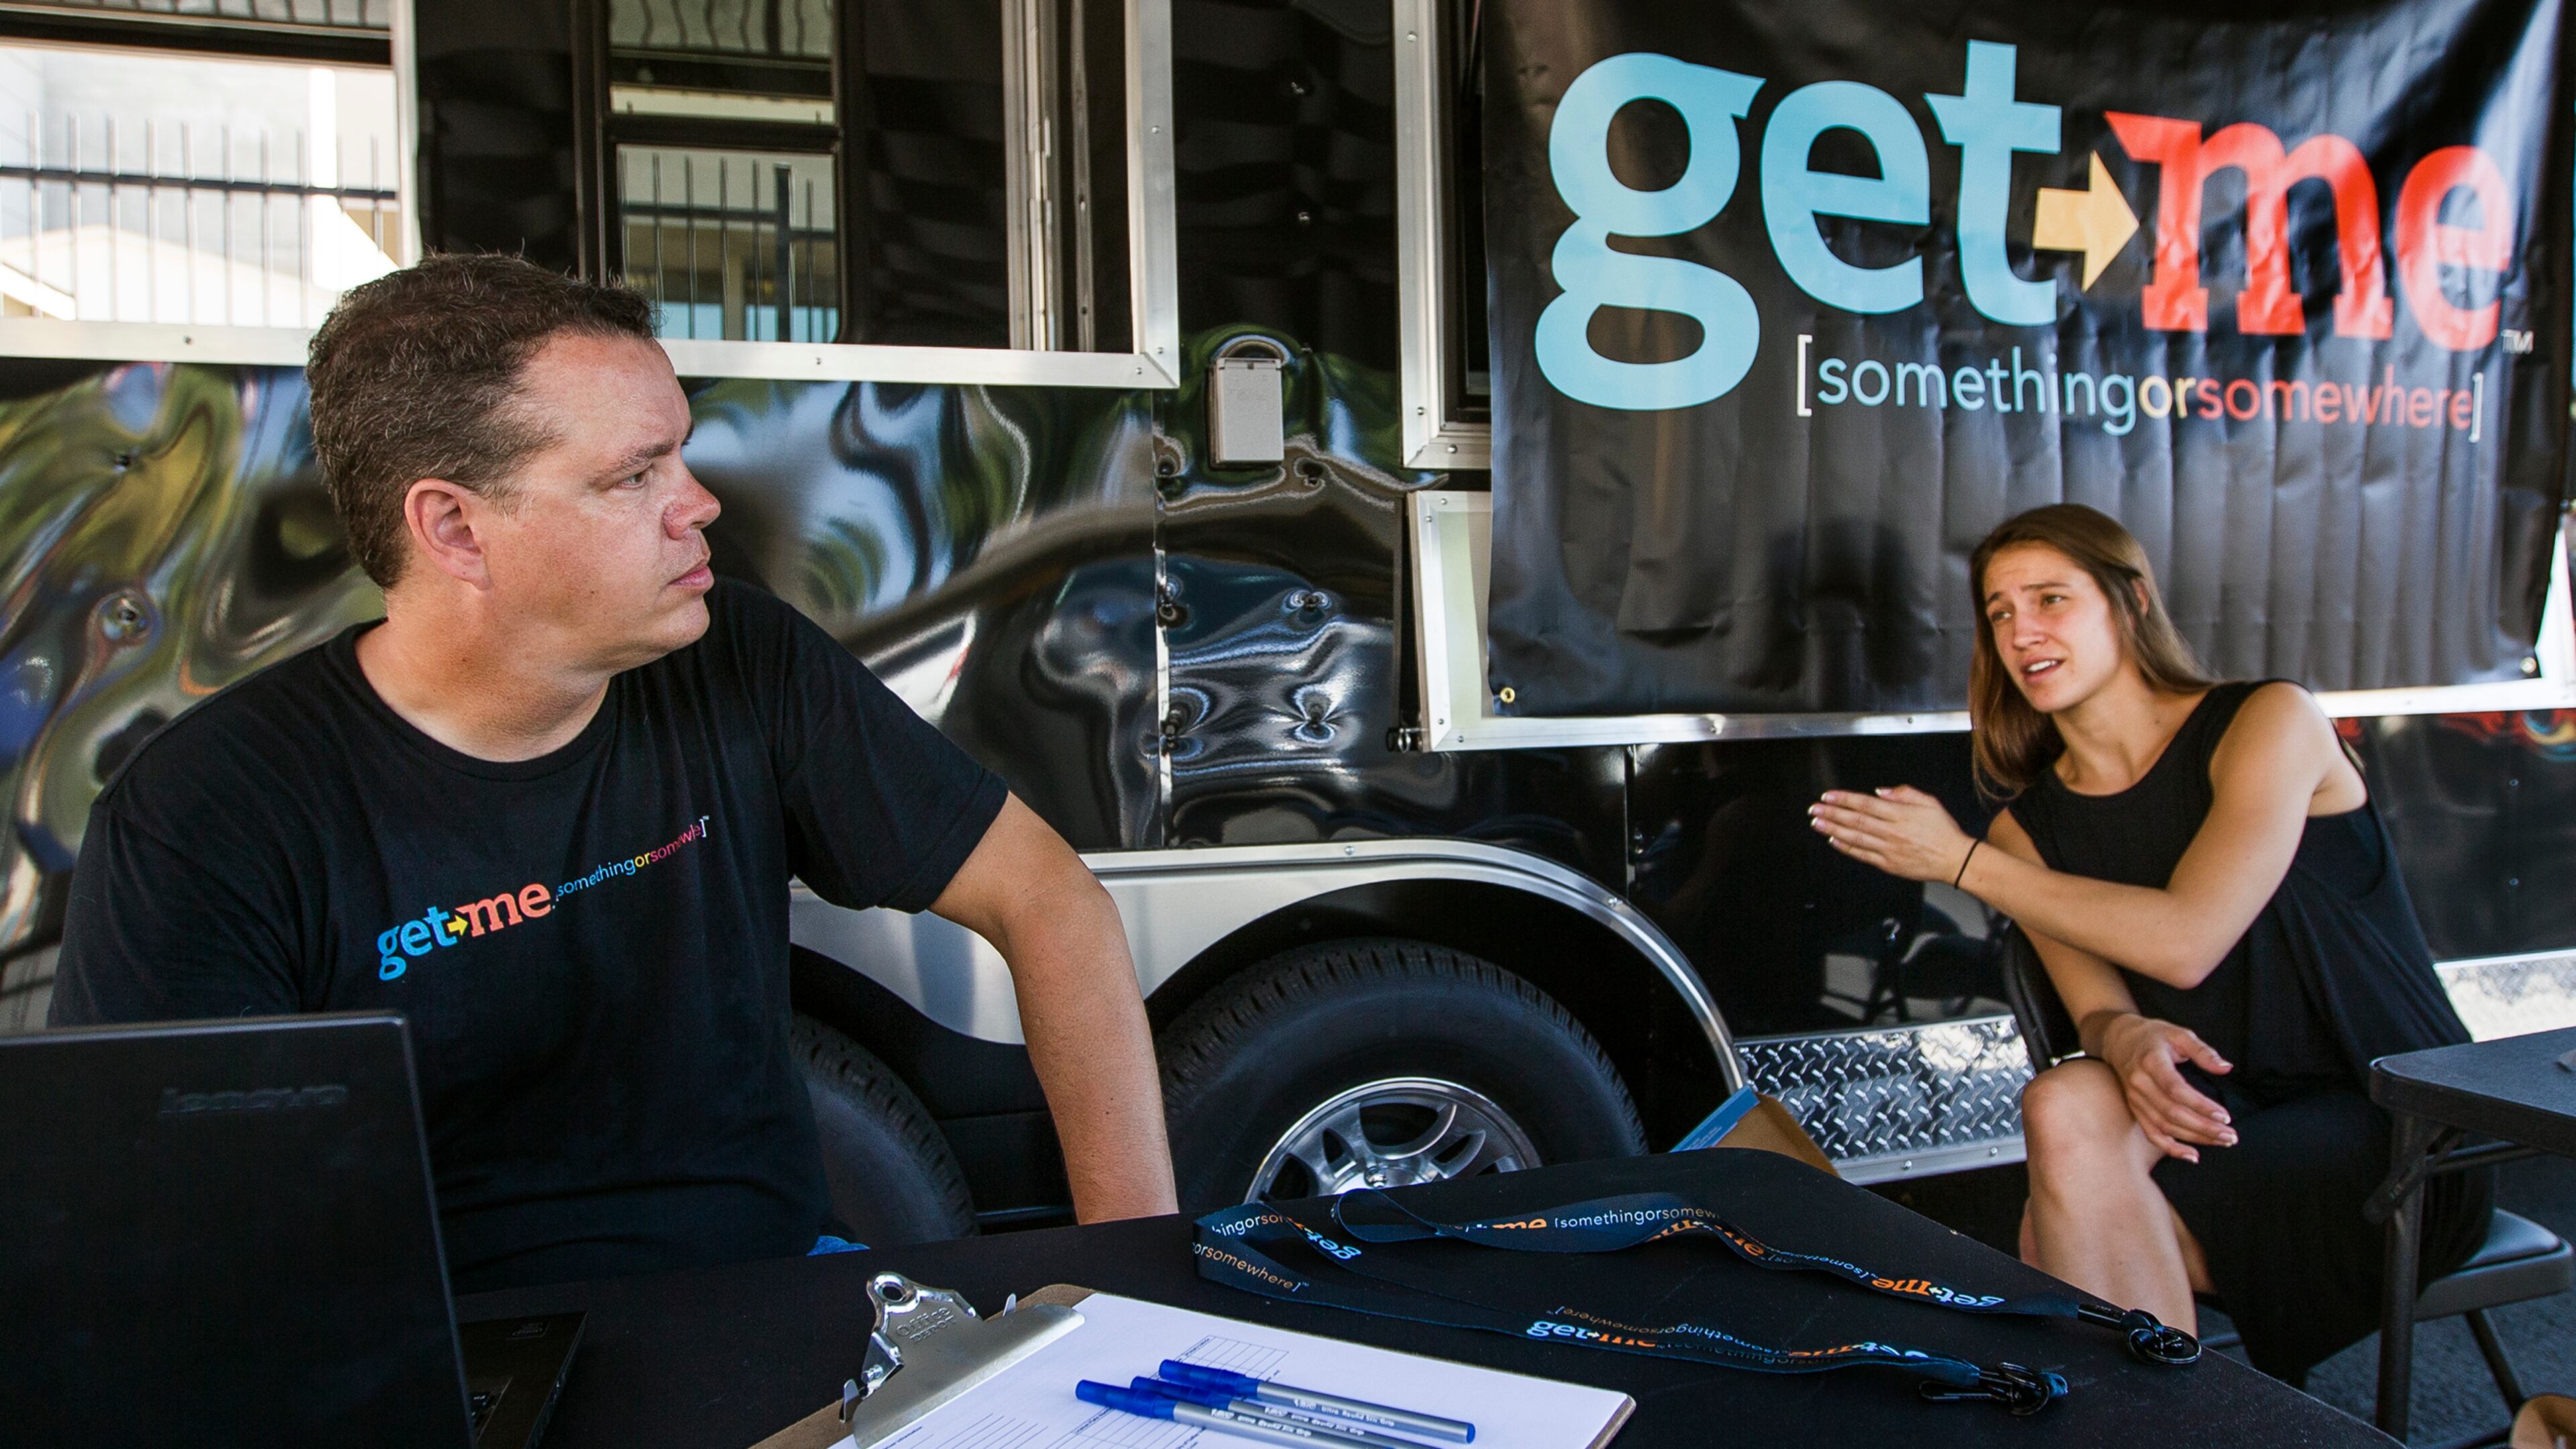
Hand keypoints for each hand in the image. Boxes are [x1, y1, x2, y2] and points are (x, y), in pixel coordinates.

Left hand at [1808, 785, 1976, 883]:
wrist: (1955, 860)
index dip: (1844, 799)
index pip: (1866, 804)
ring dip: (1833, 830)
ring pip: (1855, 838)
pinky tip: (1834, 841)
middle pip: (1855, 820)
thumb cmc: (1943, 831)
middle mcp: (1892, 832)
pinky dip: (1846, 848)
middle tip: (1814, 809)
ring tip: (1817, 823)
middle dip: (1832, 813)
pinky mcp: (1888, 864)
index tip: (1829, 796)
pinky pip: (1863, 855)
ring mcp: (1888, 849)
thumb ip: (1904, 793)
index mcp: (1900, 815)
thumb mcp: (1929, 802)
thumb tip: (1881, 792)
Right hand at [2096, 1013, 2236, 1161]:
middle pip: (2172, 1113)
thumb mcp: (2180, 1034)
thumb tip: (2226, 1068)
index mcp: (2151, 1062)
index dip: (2200, 1105)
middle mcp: (2140, 1083)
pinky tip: (2192, 1155)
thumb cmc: (2154, 1036)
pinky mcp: (2135, 1109)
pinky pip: (2152, 1133)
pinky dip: (2171, 1148)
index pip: (2176, 1089)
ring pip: (2165, 1126)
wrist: (2120, 1040)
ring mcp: (2135, 1099)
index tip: (2225, 1116)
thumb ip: (2203, 1051)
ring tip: (2221, 1142)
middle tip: (2231, 1136)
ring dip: (2194, 1138)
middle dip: (2204, 1128)